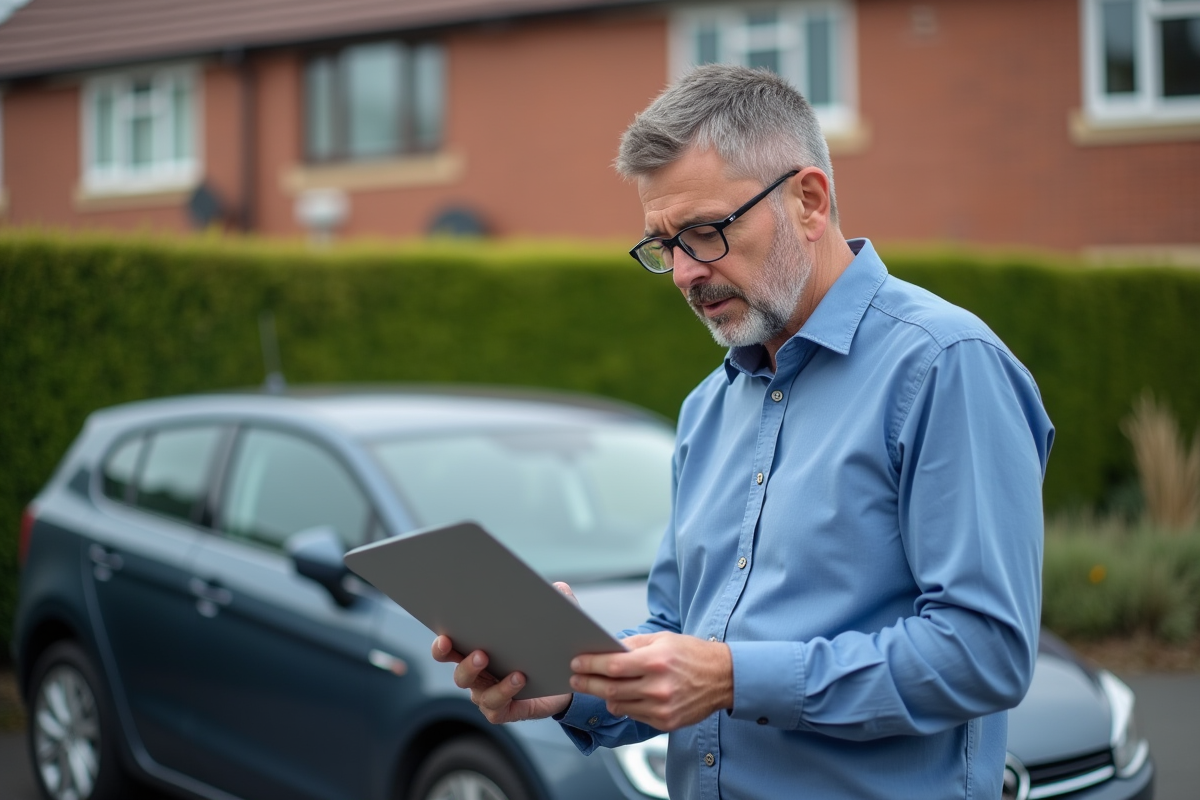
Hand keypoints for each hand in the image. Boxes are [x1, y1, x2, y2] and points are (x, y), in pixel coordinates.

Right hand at [429, 582, 576, 723]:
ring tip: (512, 669)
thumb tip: (559, 587)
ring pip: (478, 692)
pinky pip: (496, 706)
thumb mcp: (549, 624)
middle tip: (480, 653)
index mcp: (477, 650)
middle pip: (460, 674)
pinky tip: (520, 679)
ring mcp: (487, 694)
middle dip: (465, 664)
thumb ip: (553, 604)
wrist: (563, 682)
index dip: (442, 645)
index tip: (446, 635)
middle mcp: (477, 675)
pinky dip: (506, 692)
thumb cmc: (544, 647)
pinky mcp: (504, 710)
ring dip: (493, 681)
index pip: (450, 649)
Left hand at [569, 632, 732, 730]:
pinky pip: (634, 715)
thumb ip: (634, 646)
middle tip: (575, 679)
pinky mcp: (665, 722)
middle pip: (610, 689)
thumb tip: (607, 650)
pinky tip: (621, 697)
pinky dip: (624, 706)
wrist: (724, 678)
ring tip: (596, 687)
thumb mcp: (664, 639)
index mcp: (656, 661)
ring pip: (619, 705)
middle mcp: (658, 687)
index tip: (576, 663)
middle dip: (588, 683)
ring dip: (604, 696)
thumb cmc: (693, 654)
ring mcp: (662, 707)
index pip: (613, 665)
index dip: (590, 665)